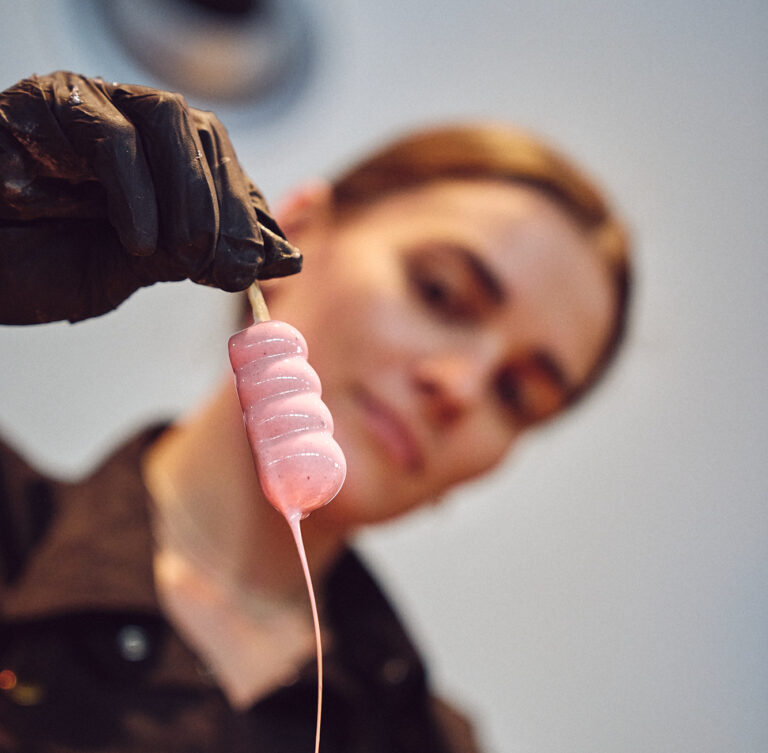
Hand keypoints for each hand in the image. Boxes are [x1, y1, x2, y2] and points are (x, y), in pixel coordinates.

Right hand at [0, 71, 300, 323]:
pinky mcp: (50, 102)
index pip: (224, 171)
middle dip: (230, 210)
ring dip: (193, 196)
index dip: (253, 215)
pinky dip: (136, 193)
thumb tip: (281, 260)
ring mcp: (94, 105)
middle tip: (237, 267)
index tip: (274, 263)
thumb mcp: (130, 271)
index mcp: (157, 163)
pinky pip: (111, 135)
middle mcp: (133, 126)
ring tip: (190, 255)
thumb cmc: (36, 263)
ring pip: (171, 121)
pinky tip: (139, 243)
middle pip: (207, 139)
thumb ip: (193, 258)